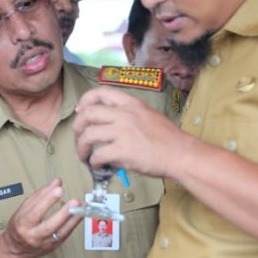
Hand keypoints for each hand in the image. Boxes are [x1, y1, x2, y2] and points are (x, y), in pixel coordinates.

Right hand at [0, 179, 82, 257]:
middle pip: (49, 226)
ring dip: (73, 219)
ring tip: (82, 207)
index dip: (47, 200)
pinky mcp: (54, 246)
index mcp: (23, 225)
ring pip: (61, 232)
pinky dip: (73, 224)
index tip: (57, 189)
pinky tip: (79, 215)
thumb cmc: (19, 227)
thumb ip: (40, 195)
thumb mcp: (23, 209)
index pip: (35, 212)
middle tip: (74, 202)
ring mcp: (45, 243)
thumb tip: (55, 183)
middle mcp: (34, 236)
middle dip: (63, 213)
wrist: (17, 250)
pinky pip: (66, 235)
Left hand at [73, 86, 187, 177]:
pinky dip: (93, 161)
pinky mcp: (123, 150)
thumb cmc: (167, 139)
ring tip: (83, 155)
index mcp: (131, 104)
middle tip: (78, 136)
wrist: (181, 154)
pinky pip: (98, 154)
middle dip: (77, 126)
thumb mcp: (148, 116)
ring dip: (81, 147)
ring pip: (88, 135)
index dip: (86, 100)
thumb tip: (108, 124)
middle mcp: (125, 114)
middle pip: (88, 113)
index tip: (81, 110)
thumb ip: (128, 115)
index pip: (101, 92)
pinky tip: (97, 165)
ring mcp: (123, 131)